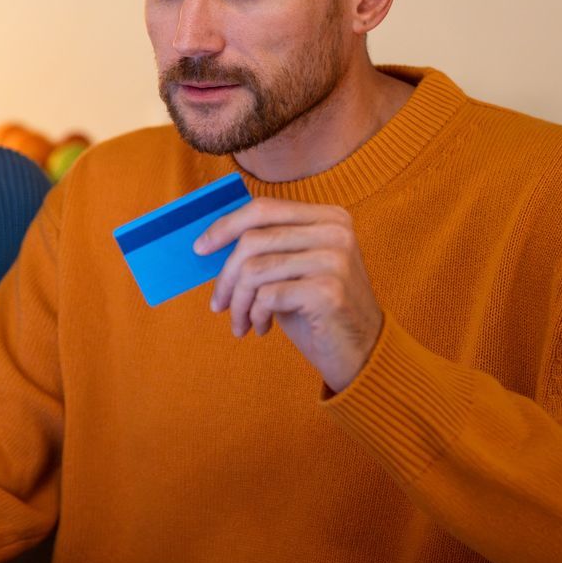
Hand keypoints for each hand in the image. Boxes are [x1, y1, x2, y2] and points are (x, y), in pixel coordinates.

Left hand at [193, 197, 382, 391]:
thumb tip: (210, 241)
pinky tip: (262, 329)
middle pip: (253, 240)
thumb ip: (266, 248)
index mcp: (329, 217)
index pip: (264, 209)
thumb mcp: (293, 271)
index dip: (225, 226)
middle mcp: (335, 232)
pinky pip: (267, 296)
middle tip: (218, 304)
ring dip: (238, 303)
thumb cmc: (318, 311)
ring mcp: (334, 259)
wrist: (362, 353)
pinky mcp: (328, 290)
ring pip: (254, 270)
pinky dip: (255, 315)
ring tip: (241, 322)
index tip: (200, 249)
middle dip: (225, 276)